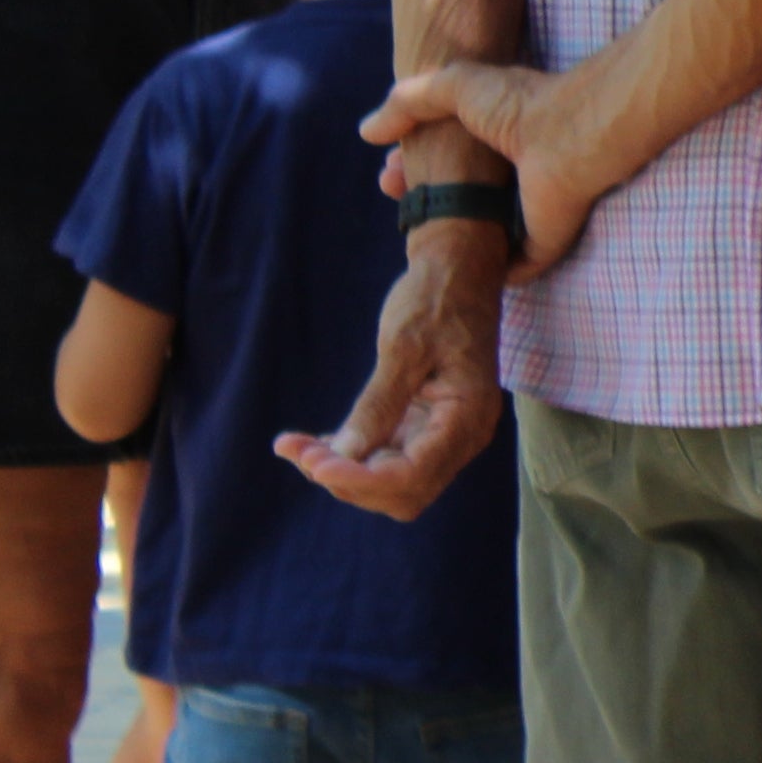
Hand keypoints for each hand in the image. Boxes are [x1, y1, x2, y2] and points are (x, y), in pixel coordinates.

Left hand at [276, 219, 506, 517]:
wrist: (457, 271)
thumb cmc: (436, 299)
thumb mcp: (404, 346)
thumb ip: (378, 404)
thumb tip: (344, 456)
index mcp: (467, 416)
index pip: (412, 477)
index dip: (361, 480)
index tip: (314, 465)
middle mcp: (461, 435)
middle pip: (402, 491)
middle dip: (348, 480)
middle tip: (298, 451)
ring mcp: (442, 433)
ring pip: (389, 481)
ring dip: (342, 471)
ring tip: (294, 446)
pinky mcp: (422, 425)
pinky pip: (384, 458)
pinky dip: (349, 457)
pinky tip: (312, 442)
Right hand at [361, 59, 621, 274]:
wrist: (568, 135)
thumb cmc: (521, 104)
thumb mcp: (456, 86)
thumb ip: (411, 100)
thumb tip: (366, 132)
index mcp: (501, 137)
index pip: (451, 158)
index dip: (414, 163)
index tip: (385, 168)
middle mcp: (516, 175)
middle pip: (461, 196)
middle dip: (420, 196)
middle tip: (391, 190)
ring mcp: (531, 212)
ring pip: (480, 233)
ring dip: (446, 235)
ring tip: (408, 227)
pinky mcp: (543, 243)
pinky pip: (511, 268)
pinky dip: (484, 271)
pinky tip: (445, 265)